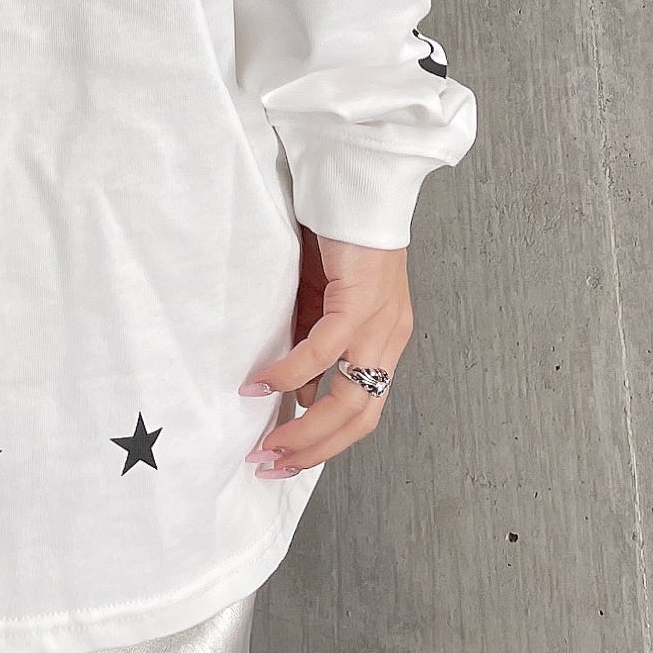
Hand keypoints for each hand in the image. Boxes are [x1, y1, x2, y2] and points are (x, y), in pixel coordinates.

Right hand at [240, 228, 412, 475]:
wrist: (356, 188)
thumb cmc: (338, 238)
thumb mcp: (325, 304)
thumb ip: (319, 348)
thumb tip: (305, 396)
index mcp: (385, 342)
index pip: (364, 412)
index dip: (327, 444)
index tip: (287, 459)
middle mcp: (390, 340)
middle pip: (359, 418)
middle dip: (313, 450)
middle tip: (271, 464)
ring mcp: (380, 325)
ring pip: (348, 398)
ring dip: (304, 428)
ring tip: (266, 441)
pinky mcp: (360, 302)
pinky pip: (323, 352)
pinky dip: (290, 374)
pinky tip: (262, 384)